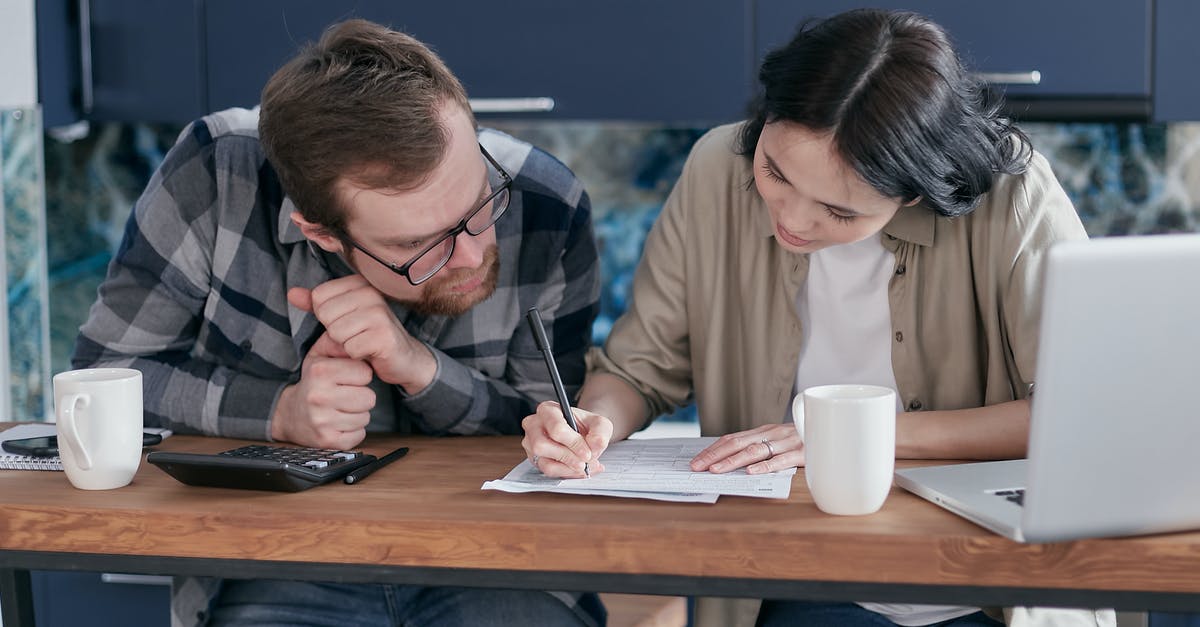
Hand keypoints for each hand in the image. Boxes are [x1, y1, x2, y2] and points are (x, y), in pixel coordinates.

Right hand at [270, 331, 375, 449]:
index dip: (360, 375)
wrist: (290, 414)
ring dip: (357, 414)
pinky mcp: (327, 441)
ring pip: (366, 417)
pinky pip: (359, 435)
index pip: (365, 373)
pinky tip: (339, 423)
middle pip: (369, 398)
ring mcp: (322, 421)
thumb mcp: (320, 355)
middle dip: (361, 396)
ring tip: (340, 409)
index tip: (348, 378)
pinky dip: (353, 431)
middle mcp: (319, 396)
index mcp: (320, 371)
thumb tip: (360, 336)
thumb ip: (339, 342)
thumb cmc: (313, 382)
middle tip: (345, 395)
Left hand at [288, 276, 435, 392]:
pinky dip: (356, 356)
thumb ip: (316, 304)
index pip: (319, 298)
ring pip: (336, 332)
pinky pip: (350, 348)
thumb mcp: (341, 316)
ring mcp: (380, 314)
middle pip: (326, 315)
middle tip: (355, 335)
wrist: (402, 357)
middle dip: (335, 332)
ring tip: (362, 343)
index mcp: (359, 283)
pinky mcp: (384, 336)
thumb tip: (291, 293)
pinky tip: (370, 353)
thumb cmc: (369, 335)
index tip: (348, 322)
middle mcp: (371, 294)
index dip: (327, 317)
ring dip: (345, 345)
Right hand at [521, 401, 611, 477]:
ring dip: (568, 468)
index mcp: (548, 410)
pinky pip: (547, 471)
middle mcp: (534, 425)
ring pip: (544, 462)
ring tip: (583, 466)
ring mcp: (531, 443)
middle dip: (567, 457)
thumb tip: (595, 444)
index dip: (573, 443)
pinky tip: (577, 469)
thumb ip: (600, 432)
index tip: (587, 452)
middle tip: (585, 461)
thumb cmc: (586, 426)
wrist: (583, 434)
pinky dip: (566, 473)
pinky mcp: (534, 458)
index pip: (556, 428)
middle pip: (542, 445)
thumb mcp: (599, 424)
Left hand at [690, 423, 803, 474]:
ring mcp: (787, 443)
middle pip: (738, 443)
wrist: (834, 432)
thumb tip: (729, 462)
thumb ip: (758, 448)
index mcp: (763, 431)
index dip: (712, 450)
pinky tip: (751, 472)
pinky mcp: (803, 453)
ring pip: (756, 451)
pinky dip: (766, 466)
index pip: (732, 439)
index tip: (696, 462)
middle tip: (698, 467)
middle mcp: (772, 434)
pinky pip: (782, 460)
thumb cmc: (802, 441)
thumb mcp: (777, 441)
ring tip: (717, 470)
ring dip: (733, 461)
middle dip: (715, 456)